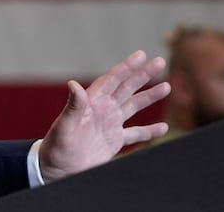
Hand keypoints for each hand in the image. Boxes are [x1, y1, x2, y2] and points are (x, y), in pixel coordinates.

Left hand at [38, 49, 169, 181]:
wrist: (57, 168)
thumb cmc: (57, 147)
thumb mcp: (64, 126)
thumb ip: (73, 106)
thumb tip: (72, 84)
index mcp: (91, 103)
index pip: (112, 80)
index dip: (126, 67)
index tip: (141, 55)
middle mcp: (103, 110)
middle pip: (127, 88)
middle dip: (143, 75)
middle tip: (159, 62)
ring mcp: (110, 124)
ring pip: (134, 106)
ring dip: (149, 96)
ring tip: (166, 86)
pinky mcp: (114, 141)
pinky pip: (136, 134)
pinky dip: (150, 130)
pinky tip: (162, 127)